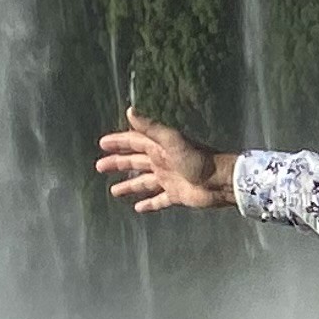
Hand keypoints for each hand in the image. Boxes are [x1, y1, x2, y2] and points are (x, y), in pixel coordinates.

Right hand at [95, 114, 234, 212]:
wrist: (219, 181)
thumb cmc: (197, 159)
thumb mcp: (171, 140)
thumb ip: (150, 127)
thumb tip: (130, 110)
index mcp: (160, 148)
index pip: (134, 142)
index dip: (118, 143)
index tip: (102, 144)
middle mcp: (162, 162)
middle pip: (135, 162)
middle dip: (118, 163)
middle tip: (100, 167)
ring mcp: (169, 179)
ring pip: (144, 182)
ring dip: (129, 186)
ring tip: (114, 191)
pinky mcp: (176, 195)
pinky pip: (158, 200)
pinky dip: (148, 203)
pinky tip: (137, 208)